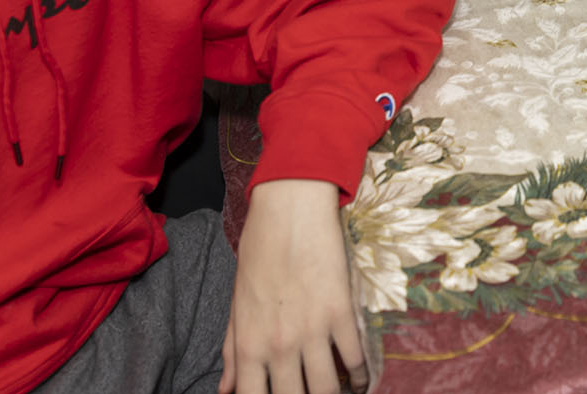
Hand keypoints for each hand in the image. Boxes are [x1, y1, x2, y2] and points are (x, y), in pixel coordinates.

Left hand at [222, 179, 362, 393]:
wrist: (289, 210)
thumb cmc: (259, 252)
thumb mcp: (237, 303)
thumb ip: (232, 350)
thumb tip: (225, 389)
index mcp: (249, 344)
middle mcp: (279, 345)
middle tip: (309, 393)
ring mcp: (312, 330)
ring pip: (326, 389)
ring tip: (335, 393)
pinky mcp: (341, 313)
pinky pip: (355, 359)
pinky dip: (360, 377)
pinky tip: (359, 380)